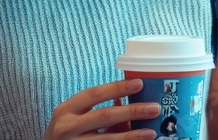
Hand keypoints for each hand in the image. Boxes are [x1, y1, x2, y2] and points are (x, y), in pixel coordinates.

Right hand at [43, 78, 159, 139]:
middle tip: (154, 108)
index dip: (117, 88)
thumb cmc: (63, 134)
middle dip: (131, 111)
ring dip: (132, 135)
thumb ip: (94, 110)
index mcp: (65, 110)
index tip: (139, 83)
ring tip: (151, 131)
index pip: (94, 94)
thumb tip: (123, 101)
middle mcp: (67, 127)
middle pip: (104, 116)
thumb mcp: (72, 118)